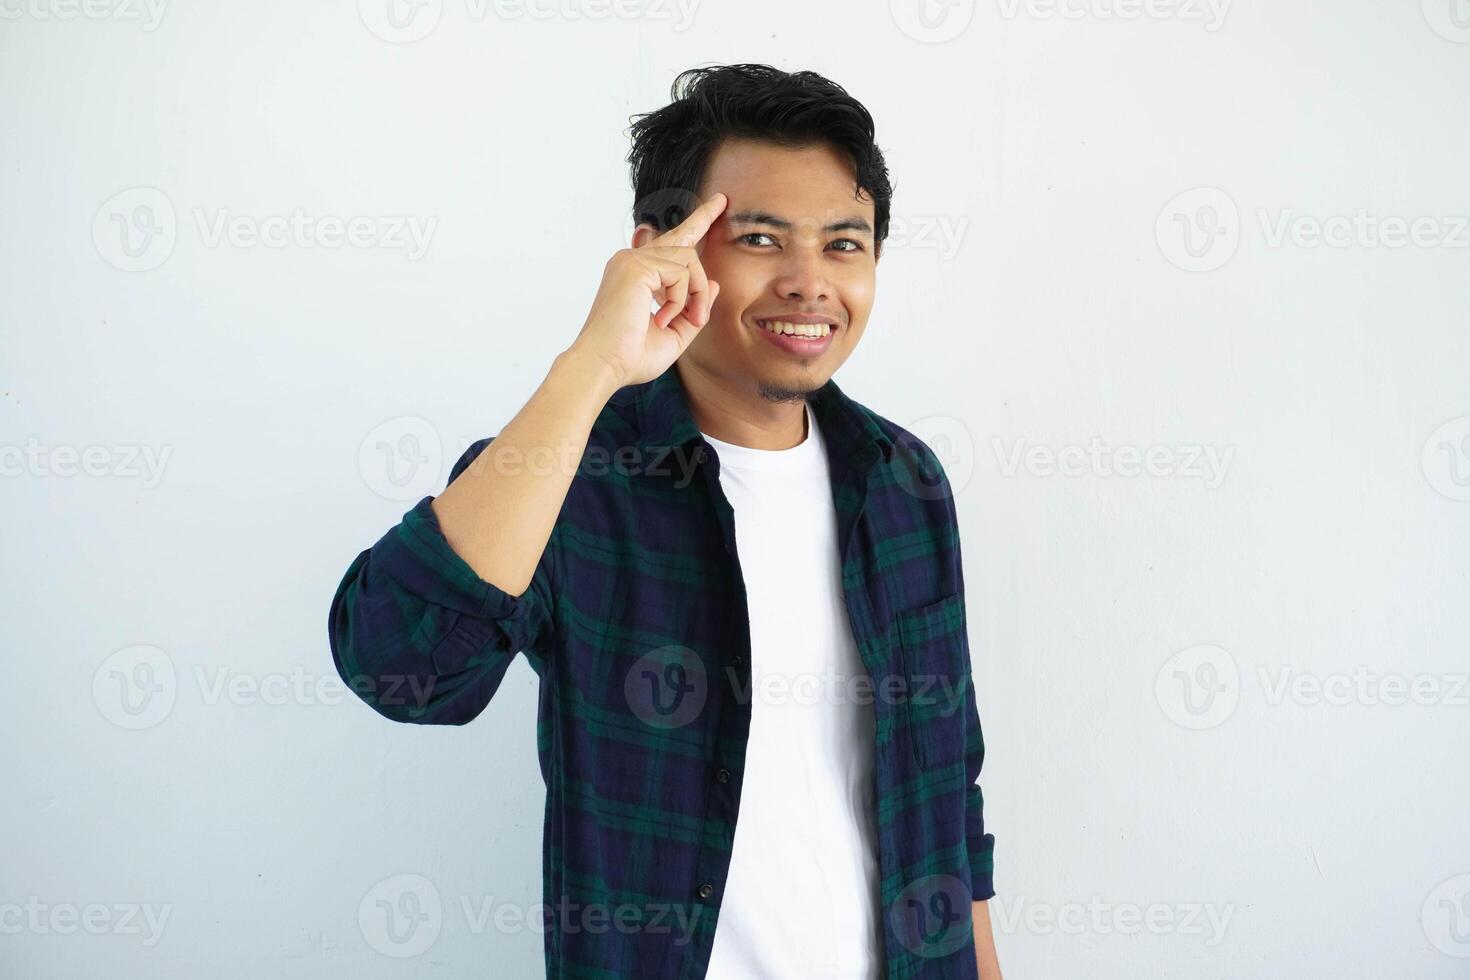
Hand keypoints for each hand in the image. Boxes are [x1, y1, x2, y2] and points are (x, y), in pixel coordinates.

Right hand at [566, 191, 726, 389]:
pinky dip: (680, 300)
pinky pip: (680, 272)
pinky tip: (662, 319)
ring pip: (688, 259)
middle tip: (699, 303)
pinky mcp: (636, 266)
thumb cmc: (631, 357)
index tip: (719, 202)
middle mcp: (631, 261)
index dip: (698, 221)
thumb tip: (713, 282)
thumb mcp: (674, 333)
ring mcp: (631, 261)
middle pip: (685, 247)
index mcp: (636, 274)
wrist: (604, 367)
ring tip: (686, 321)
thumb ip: (693, 307)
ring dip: (695, 295)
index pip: (671, 241)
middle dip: (700, 274)